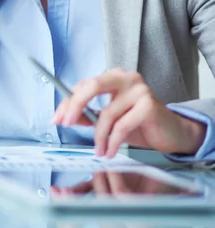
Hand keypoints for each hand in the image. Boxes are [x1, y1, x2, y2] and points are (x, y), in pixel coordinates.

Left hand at [53, 68, 205, 157]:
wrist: (171, 132)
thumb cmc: (139, 124)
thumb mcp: (109, 119)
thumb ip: (89, 116)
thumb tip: (66, 117)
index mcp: (114, 76)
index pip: (84, 85)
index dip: (68, 102)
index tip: (57, 118)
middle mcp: (126, 77)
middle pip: (92, 86)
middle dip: (75, 106)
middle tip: (65, 124)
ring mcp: (139, 89)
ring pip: (107, 114)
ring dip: (99, 137)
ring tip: (99, 151)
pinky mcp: (148, 105)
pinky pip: (121, 126)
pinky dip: (112, 142)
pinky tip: (109, 151)